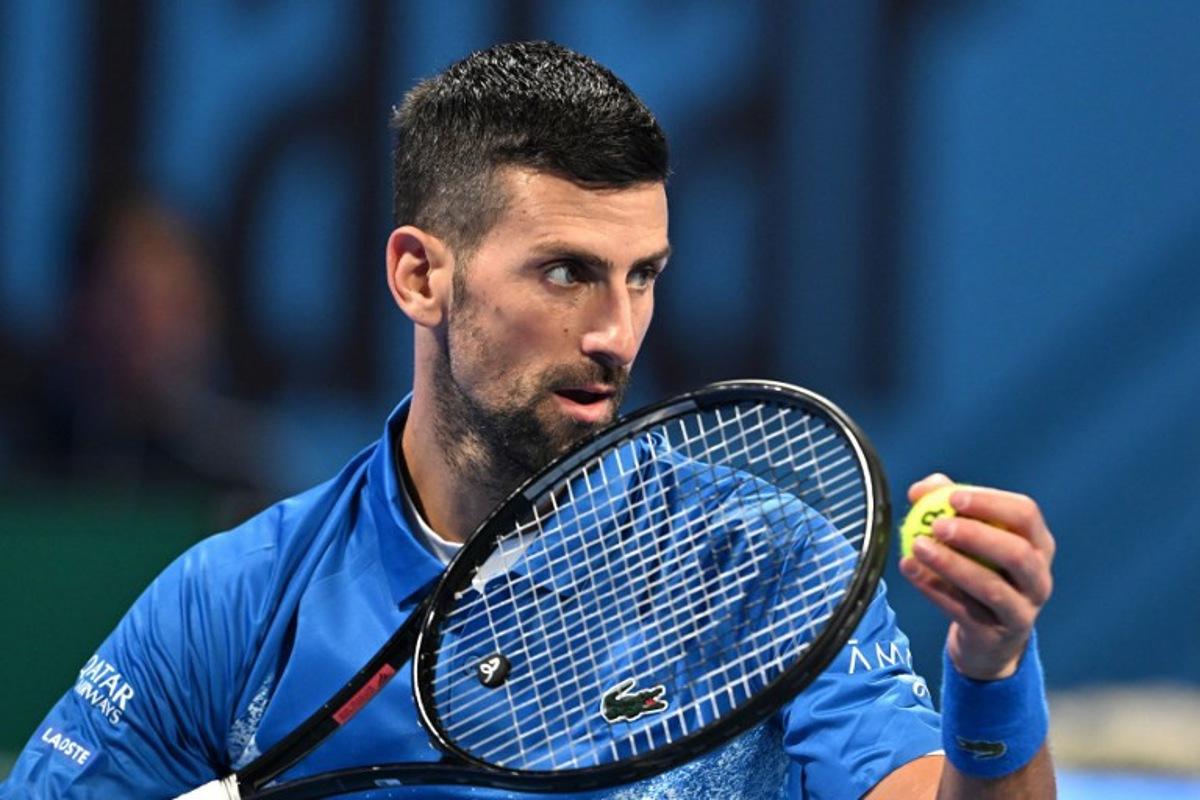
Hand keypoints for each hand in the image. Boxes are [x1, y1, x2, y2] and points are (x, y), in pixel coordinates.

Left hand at [899, 474, 1054, 680]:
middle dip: (976, 535)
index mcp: (1038, 545)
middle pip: (1016, 553)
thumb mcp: (970, 538)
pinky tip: (910, 570)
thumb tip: (919, 491)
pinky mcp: (994, 636)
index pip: (1025, 515)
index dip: (991, 503)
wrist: (986, 637)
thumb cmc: (980, 572)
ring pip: (991, 587)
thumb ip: (946, 506)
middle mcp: (1038, 579)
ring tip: (918, 546)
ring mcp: (1020, 611)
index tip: (953, 497)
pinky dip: (934, 588)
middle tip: (937, 525)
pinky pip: (963, 611)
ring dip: (951, 564)